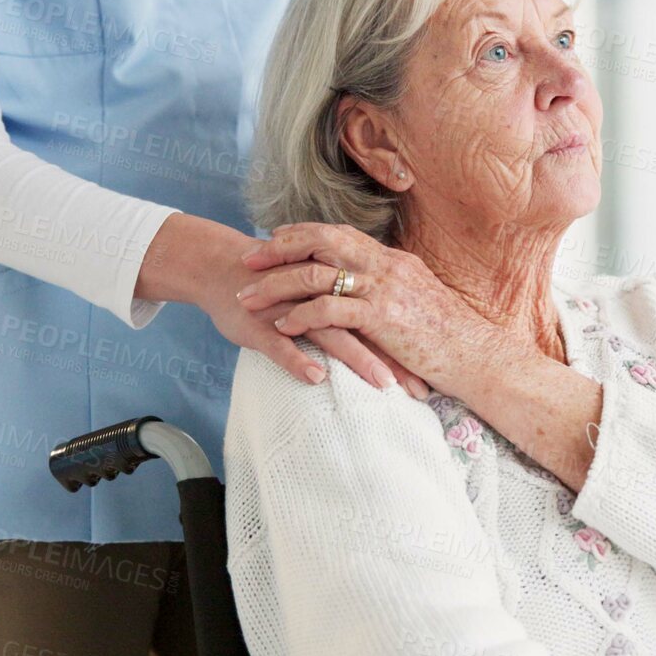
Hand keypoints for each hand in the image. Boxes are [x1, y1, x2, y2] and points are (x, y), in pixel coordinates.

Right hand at [137, 214, 427, 396]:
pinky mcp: (260, 321)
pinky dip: (296, 359)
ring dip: (358, 358)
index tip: (433, 374)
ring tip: (382, 385)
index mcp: (338, 288)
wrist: (221, 266)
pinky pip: (279, 343)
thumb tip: (384, 335)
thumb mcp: (316, 290)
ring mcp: (290, 308)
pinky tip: (316, 378)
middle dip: (394, 358)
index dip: (406, 346)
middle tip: (420, 390)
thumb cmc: (274, 283)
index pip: (381, 319)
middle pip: (366, 327)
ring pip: (329, 332)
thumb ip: (348, 307)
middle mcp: (320, 296)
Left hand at [237, 222, 518, 397]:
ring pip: (316, 274)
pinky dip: (300, 315)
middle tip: (247, 259)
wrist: (480, 357)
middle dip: (279, 248)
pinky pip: (330, 309)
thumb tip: (370, 295)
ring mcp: (384, 289)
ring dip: (277, 285)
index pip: (340, 234)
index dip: (302, 234)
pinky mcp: (383, 317)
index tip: (273, 240)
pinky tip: (281, 326)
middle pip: (321, 241)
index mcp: (393, 261)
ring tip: (248, 298)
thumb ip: (392, 293)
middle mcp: (386, 266)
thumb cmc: (452, 340)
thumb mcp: (420, 304)